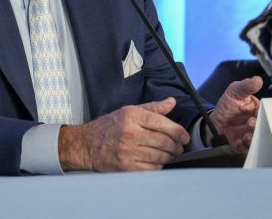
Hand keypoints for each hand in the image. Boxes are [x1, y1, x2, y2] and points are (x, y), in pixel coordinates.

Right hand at [58, 98, 189, 171]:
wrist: (86, 144)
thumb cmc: (108, 126)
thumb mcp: (128, 111)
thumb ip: (152, 108)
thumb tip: (171, 102)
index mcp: (131, 115)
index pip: (162, 123)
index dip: (178, 131)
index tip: (184, 136)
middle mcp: (129, 133)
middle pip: (163, 141)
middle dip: (176, 146)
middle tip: (179, 147)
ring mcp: (127, 151)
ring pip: (160, 156)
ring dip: (169, 156)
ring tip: (169, 154)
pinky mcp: (125, 167)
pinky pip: (151, 169)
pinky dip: (158, 166)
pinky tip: (156, 161)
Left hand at [210, 76, 262, 151]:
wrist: (215, 122)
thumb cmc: (228, 105)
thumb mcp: (234, 92)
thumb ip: (245, 86)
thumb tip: (257, 79)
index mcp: (259, 110)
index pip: (267, 112)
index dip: (265, 113)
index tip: (258, 112)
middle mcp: (258, 123)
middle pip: (266, 126)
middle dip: (260, 125)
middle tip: (251, 122)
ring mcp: (253, 134)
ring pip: (260, 137)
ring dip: (255, 135)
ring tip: (247, 131)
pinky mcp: (246, 144)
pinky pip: (251, 147)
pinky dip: (249, 144)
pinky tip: (244, 139)